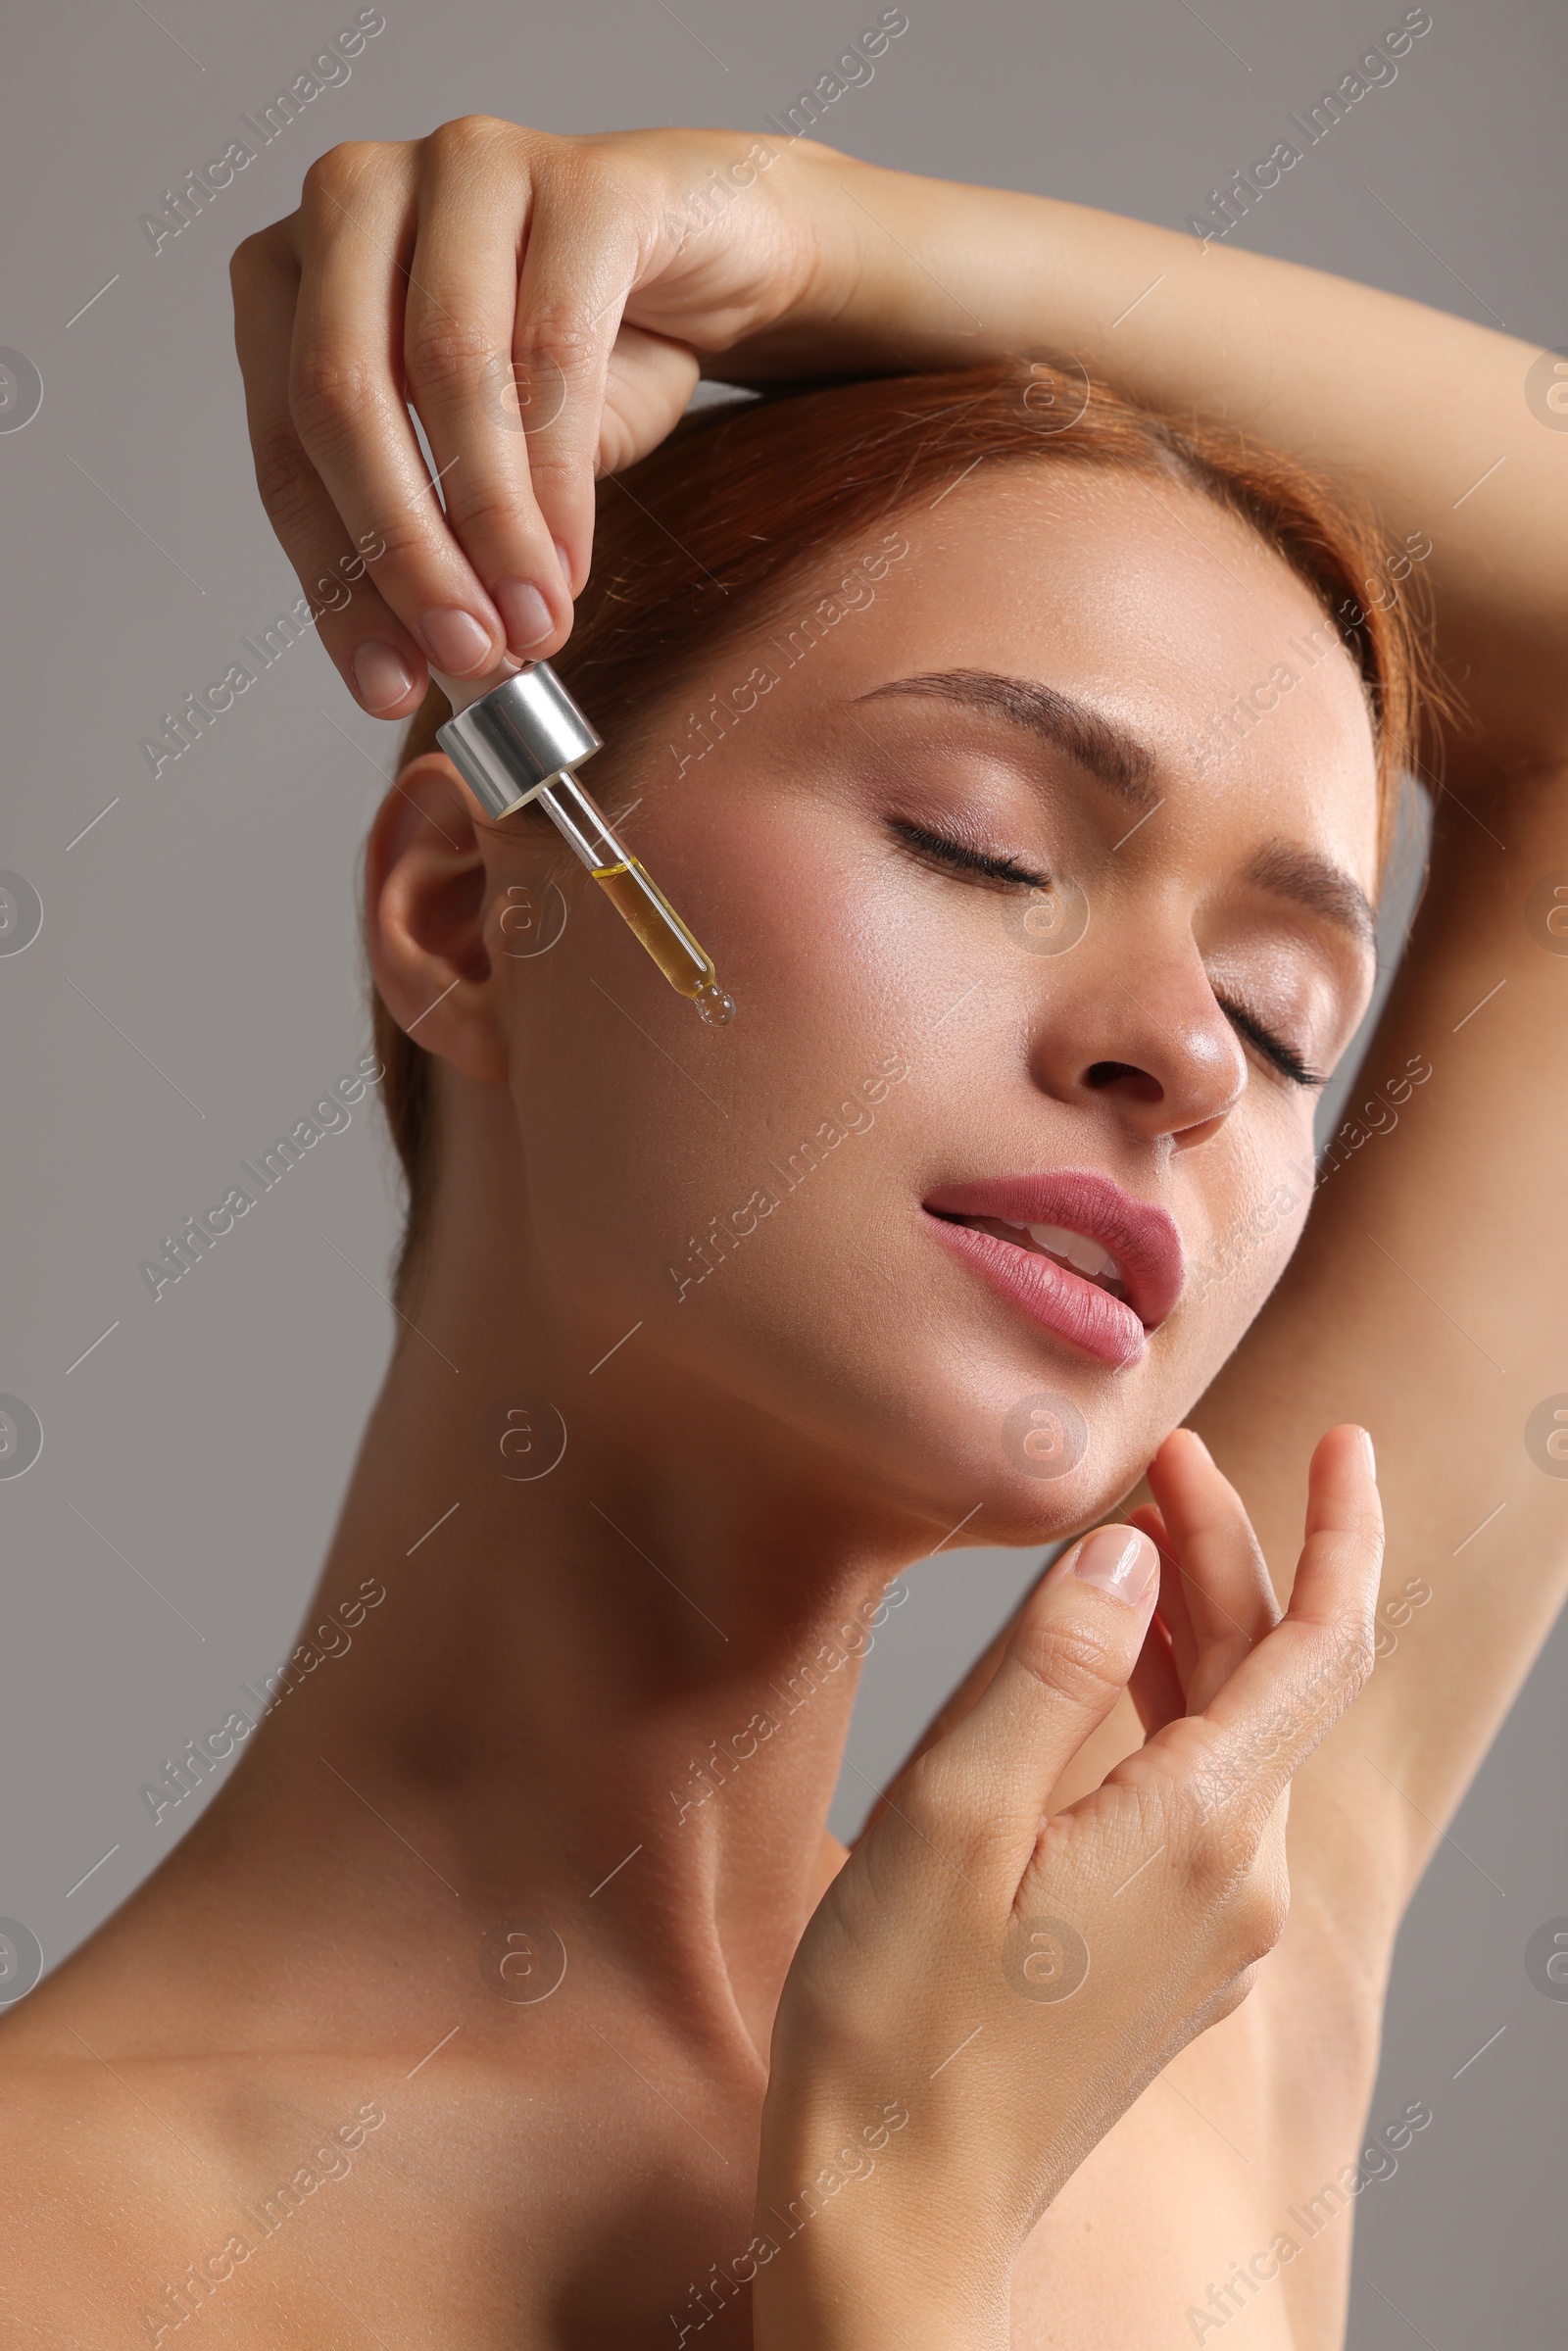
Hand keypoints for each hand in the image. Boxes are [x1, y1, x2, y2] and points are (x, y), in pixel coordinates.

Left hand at [229, 120, 835, 716]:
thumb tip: (416, 670)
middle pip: (341, 395)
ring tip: (532, 625)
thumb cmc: (584, 355)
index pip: (285, 443)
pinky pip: (557, 345)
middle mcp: (355, 196)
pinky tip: (572, 559)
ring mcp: (465, 165)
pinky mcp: (583, 177)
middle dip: (403, 553)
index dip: (333, 579)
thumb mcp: (483, 463)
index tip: (386, 690)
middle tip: (463, 658)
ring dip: (492, 525)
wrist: (717, 254)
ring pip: (447, 369)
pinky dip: (560, 476)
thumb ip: (436, 541)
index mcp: (294, 272)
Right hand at [750, 1425, 1382, 2349]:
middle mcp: (1240, 1883)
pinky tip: (1108, 1683)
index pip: (1320, 1646)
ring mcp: (1214, 1935)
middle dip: (1231, 1556)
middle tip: (1160, 1461)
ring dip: (1199, 1631)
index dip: (1338, 1532)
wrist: (899, 2221)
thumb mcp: (950, 1809)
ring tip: (1127, 1548)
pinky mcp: (1171, 1967)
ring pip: (1238, 1739)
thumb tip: (1132, 1546)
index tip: (1339, 1442)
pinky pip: (1201, 1802)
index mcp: (1201, 1829)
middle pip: (1274, 1681)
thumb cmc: (897, 2019)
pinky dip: (1173, 1712)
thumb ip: (1051, 1661)